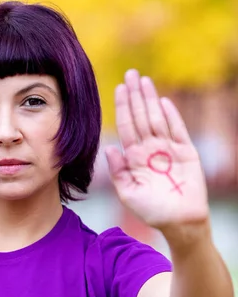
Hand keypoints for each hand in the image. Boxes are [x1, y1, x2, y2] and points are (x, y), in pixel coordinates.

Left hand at [105, 69, 208, 231]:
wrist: (179, 222)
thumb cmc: (152, 211)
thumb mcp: (128, 193)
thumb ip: (118, 171)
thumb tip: (109, 148)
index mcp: (134, 157)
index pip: (126, 127)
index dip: (123, 108)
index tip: (118, 89)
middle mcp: (150, 149)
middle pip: (141, 117)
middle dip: (135, 96)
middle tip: (130, 74)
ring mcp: (168, 149)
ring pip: (157, 119)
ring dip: (151, 99)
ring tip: (144, 81)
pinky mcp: (187, 152)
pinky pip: (178, 130)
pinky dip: (172, 116)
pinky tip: (163, 101)